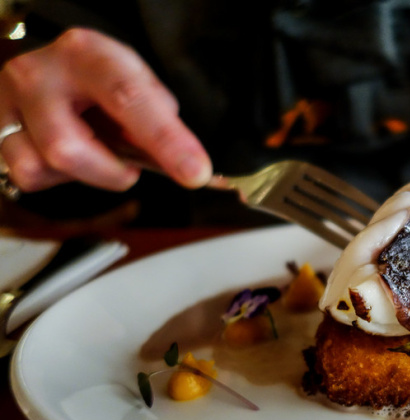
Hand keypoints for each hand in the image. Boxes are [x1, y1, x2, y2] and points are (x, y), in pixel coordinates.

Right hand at [0, 28, 211, 192]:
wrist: (51, 69)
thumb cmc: (102, 80)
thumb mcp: (137, 82)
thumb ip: (159, 119)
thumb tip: (182, 162)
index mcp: (87, 54)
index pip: (128, 98)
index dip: (164, 140)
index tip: (194, 172)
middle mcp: (38, 75)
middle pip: (69, 148)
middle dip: (111, 173)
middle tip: (129, 168)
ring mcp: (10, 104)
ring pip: (44, 168)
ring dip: (86, 175)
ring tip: (96, 153)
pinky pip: (29, 176)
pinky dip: (60, 177)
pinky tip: (70, 156)